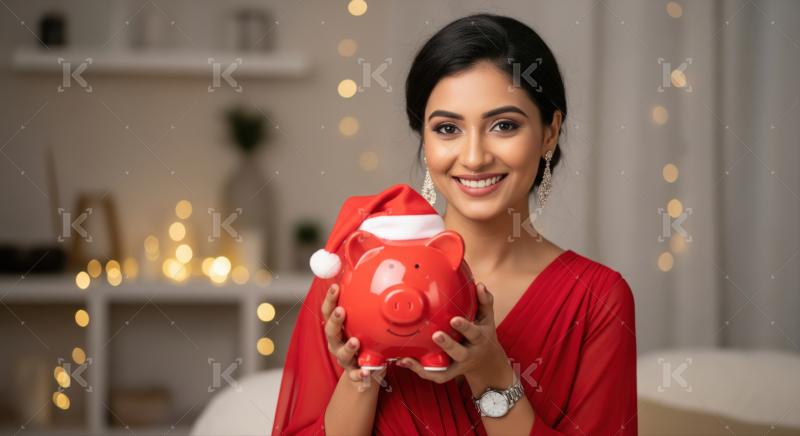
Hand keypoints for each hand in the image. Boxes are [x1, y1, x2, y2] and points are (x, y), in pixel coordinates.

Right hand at [321, 283, 385, 390]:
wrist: (364, 372)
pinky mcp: (354, 373)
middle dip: (335, 320)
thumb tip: (368, 276)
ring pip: (341, 353)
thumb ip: (364, 305)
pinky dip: (359, 375)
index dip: (330, 299)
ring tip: (356, 342)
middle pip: (330, 331)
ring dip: (347, 347)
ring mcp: (344, 358)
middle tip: (341, 311)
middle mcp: (336, 342)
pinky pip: (355, 375)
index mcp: (337, 328)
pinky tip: (365, 373)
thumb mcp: (363, 323)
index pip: (328, 311)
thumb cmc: (364, 341)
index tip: (336, 287)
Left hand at [396, 282, 512, 391]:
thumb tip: (480, 285)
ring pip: (444, 370)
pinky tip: (404, 361)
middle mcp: (470, 354)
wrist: (488, 364)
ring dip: (426, 366)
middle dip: (448, 345)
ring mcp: (458, 365)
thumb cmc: (484, 335)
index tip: (454, 319)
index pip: (474, 333)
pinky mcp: (449, 373)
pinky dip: (419, 370)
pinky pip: (435, 375)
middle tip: (436, 335)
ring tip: (408, 358)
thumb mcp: (487, 319)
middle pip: (459, 353)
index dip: (465, 327)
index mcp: (480, 339)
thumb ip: (484, 301)